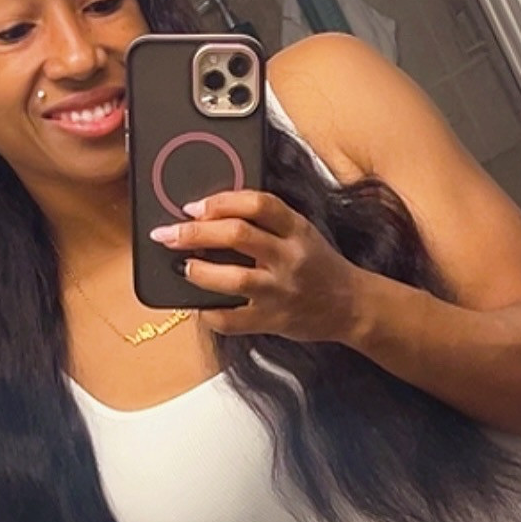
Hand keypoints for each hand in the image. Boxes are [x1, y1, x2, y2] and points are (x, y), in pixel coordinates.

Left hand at [148, 191, 364, 340]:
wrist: (351, 305)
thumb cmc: (320, 266)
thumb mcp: (302, 233)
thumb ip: (266, 222)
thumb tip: (212, 214)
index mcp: (297, 229)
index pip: (258, 203)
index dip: (221, 200)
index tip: (194, 206)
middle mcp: (289, 258)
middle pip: (238, 235)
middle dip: (195, 232)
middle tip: (168, 234)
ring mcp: (280, 291)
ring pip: (232, 278)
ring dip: (199, 271)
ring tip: (183, 266)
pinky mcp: (272, 320)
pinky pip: (232, 319)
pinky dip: (208, 313)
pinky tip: (198, 305)